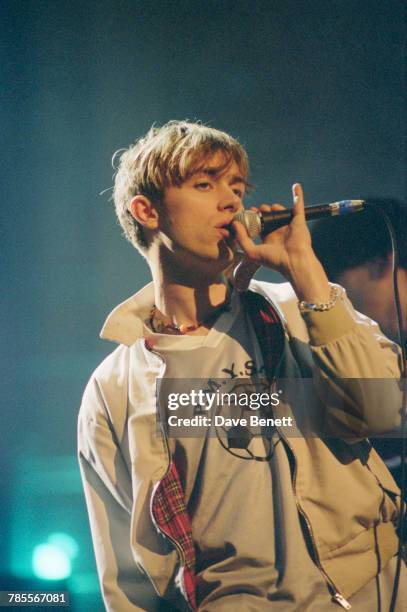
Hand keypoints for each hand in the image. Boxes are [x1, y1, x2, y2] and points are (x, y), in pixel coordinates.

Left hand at [232, 183, 330, 301]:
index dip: (253, 219)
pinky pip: (298, 205)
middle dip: (262, 211)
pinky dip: (298, 195)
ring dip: (273, 207)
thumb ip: (242, 238)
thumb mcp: (252, 252)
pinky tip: (296, 187)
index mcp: (269, 239)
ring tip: (268, 209)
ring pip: (280, 211)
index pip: (259, 225)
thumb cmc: (274, 260)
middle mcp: (279, 231)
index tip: (247, 214)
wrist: (293, 262)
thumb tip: (235, 224)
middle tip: (256, 211)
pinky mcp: (299, 220)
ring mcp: (289, 225)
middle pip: (269, 216)